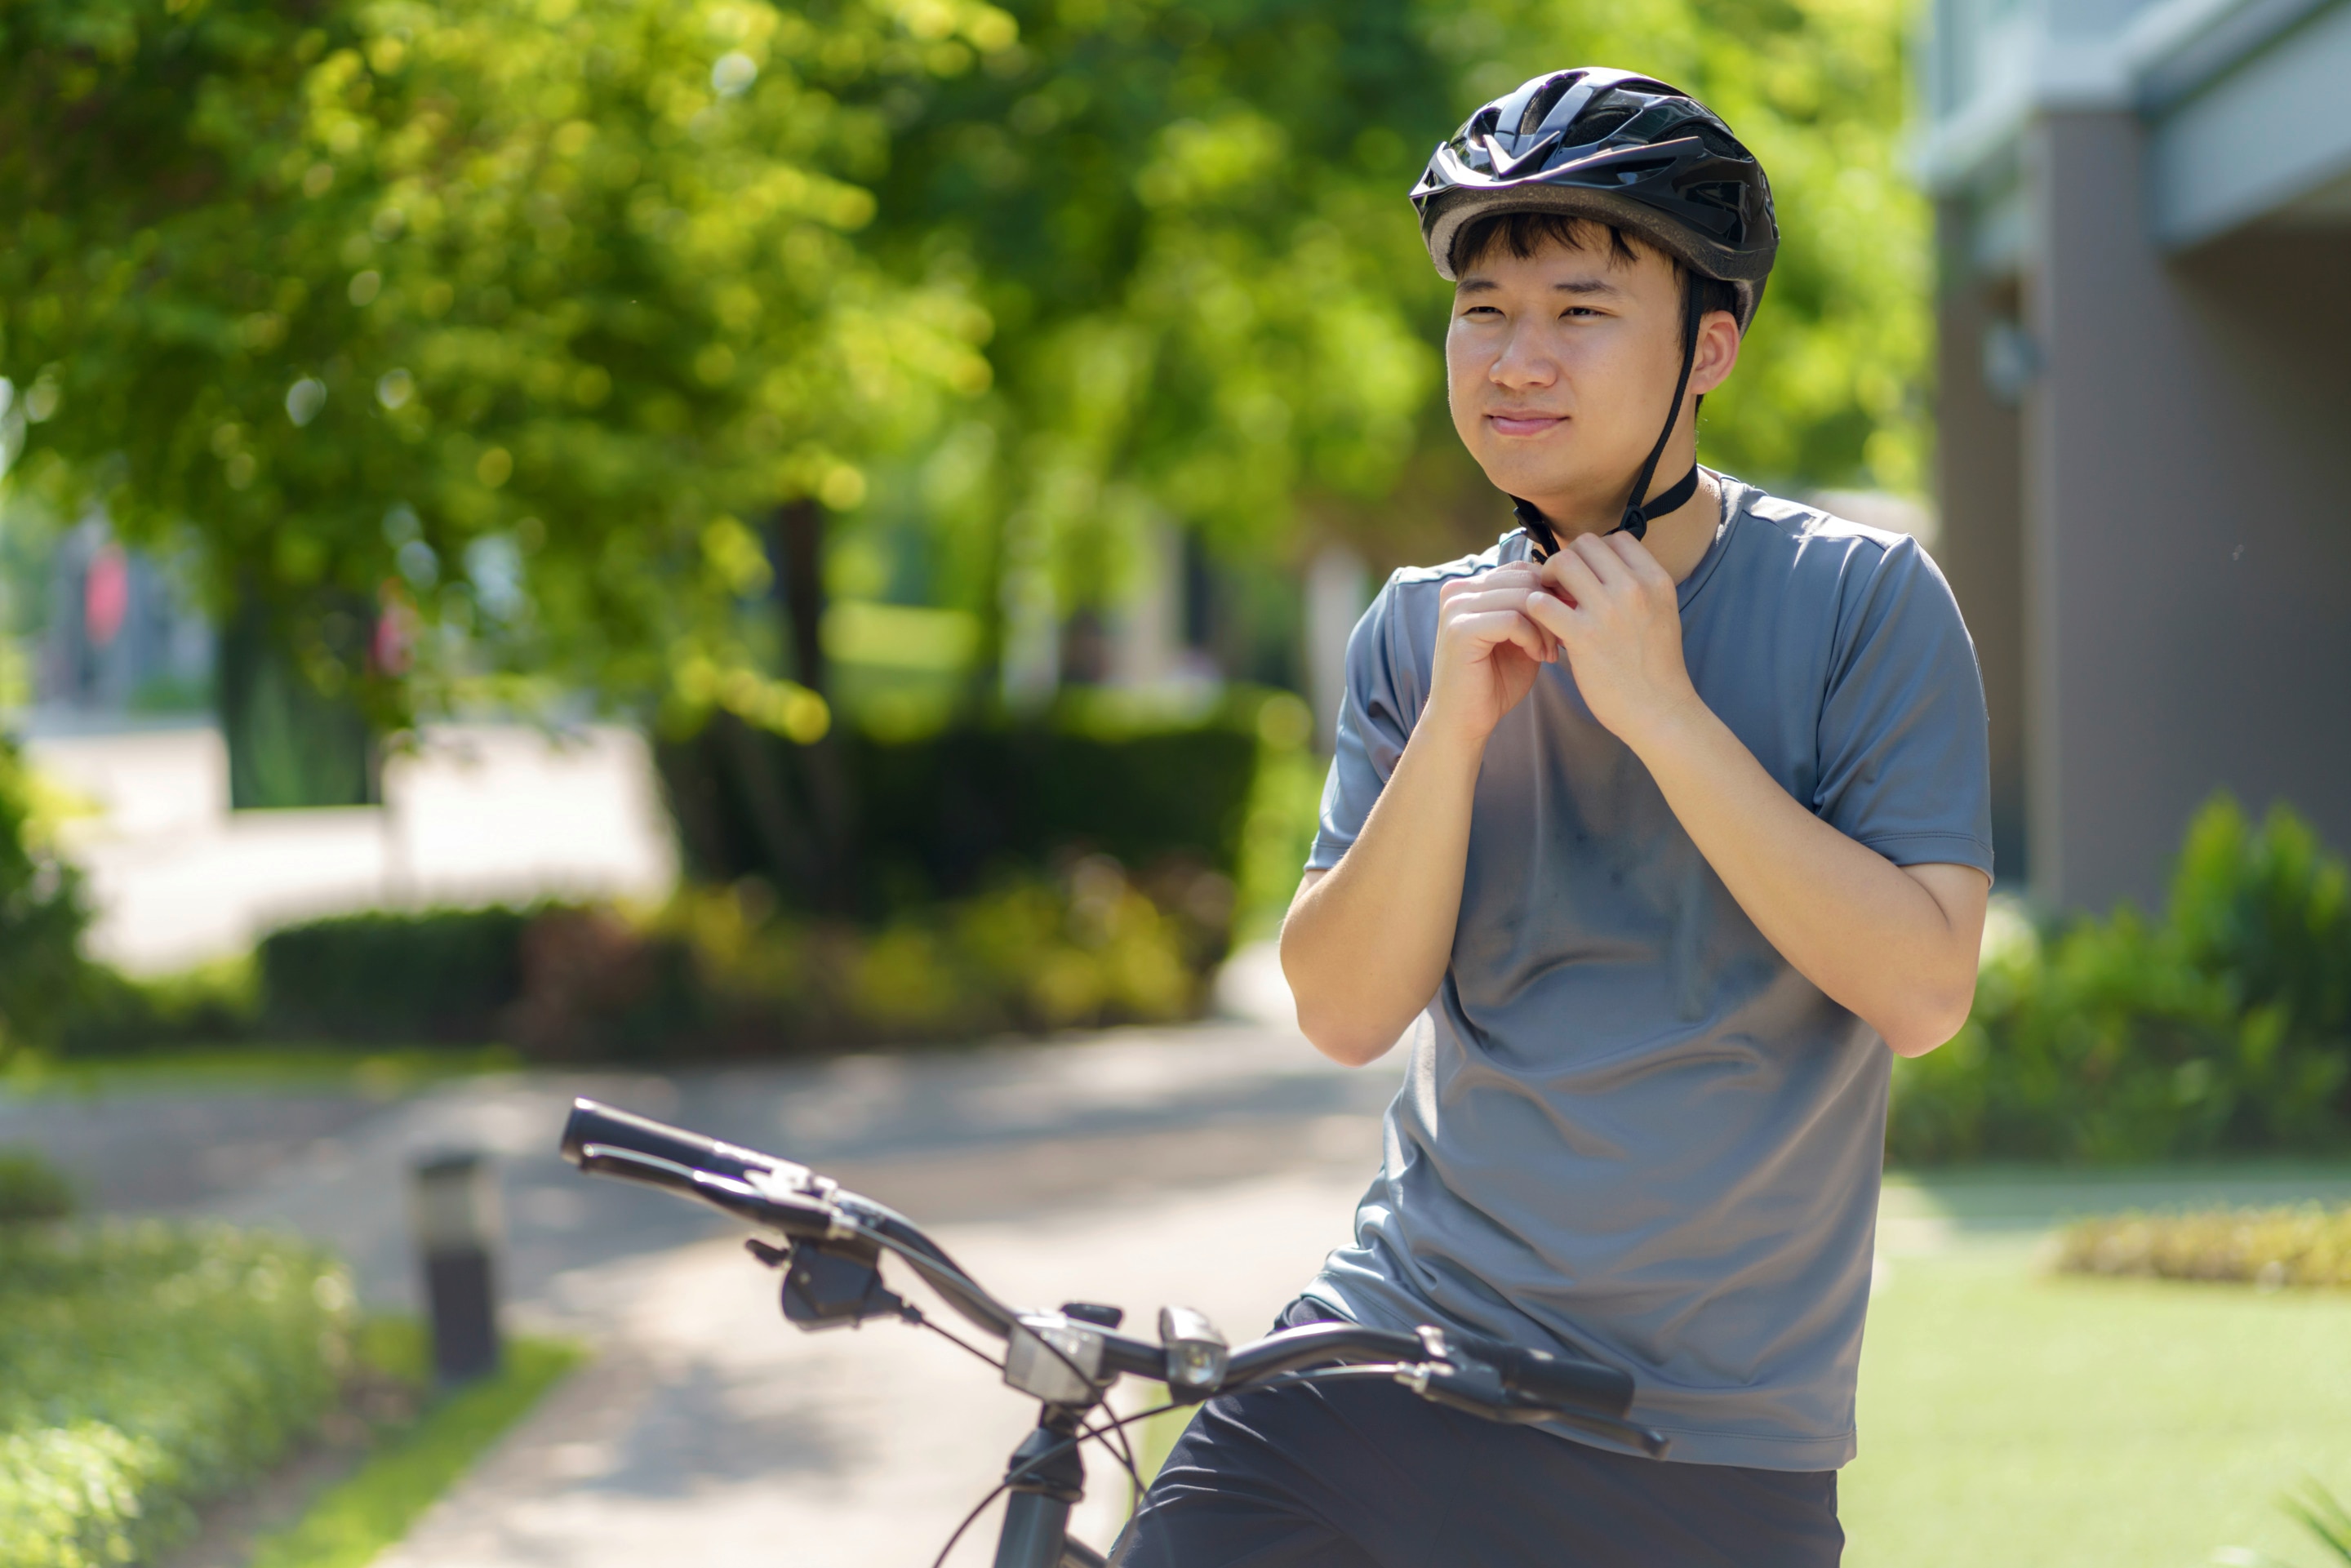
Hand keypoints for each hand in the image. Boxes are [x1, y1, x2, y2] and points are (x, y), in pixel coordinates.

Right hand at [1424, 562, 1557, 742]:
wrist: (1464, 722)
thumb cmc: (1493, 683)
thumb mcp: (1520, 638)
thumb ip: (1534, 611)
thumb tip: (1570, 587)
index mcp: (1469, 589)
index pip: (1521, 570)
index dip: (1551, 592)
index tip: (1567, 620)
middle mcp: (1458, 592)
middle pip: (1524, 579)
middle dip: (1552, 608)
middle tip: (1561, 640)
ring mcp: (1456, 609)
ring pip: (1522, 597)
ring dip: (1546, 626)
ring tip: (1550, 652)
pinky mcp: (1460, 630)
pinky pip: (1513, 620)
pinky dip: (1533, 638)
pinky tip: (1538, 657)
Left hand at [1520, 532, 1699, 747]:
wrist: (1660, 711)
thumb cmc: (1655, 666)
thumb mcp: (1660, 613)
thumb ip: (1636, 587)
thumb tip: (1598, 569)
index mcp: (1656, 580)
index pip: (1617, 538)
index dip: (1595, 554)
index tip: (1587, 576)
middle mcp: (1635, 588)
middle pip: (1585, 544)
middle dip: (1568, 561)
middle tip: (1561, 586)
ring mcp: (1608, 611)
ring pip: (1563, 563)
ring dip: (1548, 577)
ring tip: (1549, 600)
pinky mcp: (1583, 637)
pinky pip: (1541, 603)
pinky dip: (1535, 608)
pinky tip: (1542, 625)